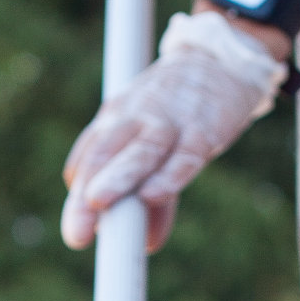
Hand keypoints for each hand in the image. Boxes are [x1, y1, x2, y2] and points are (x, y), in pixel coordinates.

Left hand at [62, 12, 285, 252]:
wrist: (222, 59)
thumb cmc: (180, 109)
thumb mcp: (156, 144)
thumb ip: (147, 189)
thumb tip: (146, 241)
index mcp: (116, 119)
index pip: (91, 158)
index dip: (79, 198)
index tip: (77, 234)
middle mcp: (135, 117)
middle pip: (104, 154)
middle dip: (87, 196)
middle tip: (76, 233)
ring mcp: (169, 120)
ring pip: (140, 149)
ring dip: (119, 177)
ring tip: (101, 204)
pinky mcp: (203, 125)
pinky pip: (185, 152)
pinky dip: (170, 174)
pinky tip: (155, 195)